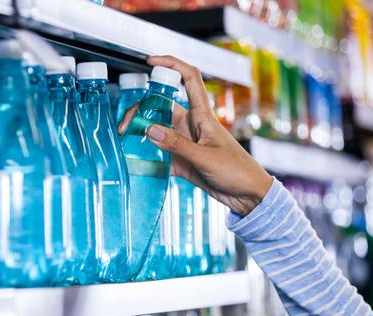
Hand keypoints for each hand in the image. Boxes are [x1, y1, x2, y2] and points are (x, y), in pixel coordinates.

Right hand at [118, 55, 272, 215]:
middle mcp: (191, 125)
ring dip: (140, 134)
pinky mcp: (181, 160)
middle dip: (141, 110)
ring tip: (125, 142)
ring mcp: (185, 142)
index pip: (189, 79)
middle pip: (161, 107)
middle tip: (125, 126)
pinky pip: (159, 153)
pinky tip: (134, 160)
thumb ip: (177, 145)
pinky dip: (146, 155)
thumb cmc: (237, 171)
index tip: (150, 62)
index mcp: (203, 116)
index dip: (171, 64)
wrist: (248, 196)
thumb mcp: (206, 157)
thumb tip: (149, 130)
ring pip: (156, 130)